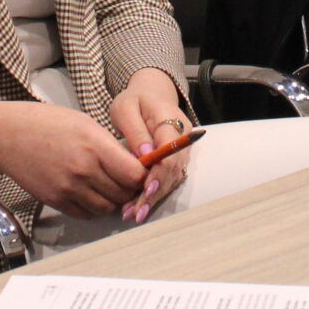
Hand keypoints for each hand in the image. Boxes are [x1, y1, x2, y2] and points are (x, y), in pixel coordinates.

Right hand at [0, 102, 143, 215]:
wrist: (8, 136)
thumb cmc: (47, 123)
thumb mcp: (86, 124)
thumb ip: (110, 146)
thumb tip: (133, 164)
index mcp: (95, 146)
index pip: (134, 175)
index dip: (143, 176)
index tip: (143, 172)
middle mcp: (84, 170)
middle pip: (123, 194)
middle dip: (131, 190)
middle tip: (129, 183)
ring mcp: (69, 188)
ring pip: (106, 207)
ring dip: (113, 201)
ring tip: (110, 188)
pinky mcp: (56, 200)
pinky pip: (86, 213)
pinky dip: (94, 207)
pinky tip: (91, 194)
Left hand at [109, 70, 191, 223]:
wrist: (151, 94)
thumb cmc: (135, 100)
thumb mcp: (126, 108)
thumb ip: (136, 130)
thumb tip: (145, 155)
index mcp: (170, 120)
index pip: (170, 151)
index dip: (159, 173)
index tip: (144, 190)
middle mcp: (183, 137)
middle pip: (173, 170)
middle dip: (155, 193)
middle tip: (135, 212)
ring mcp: (182, 150)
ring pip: (172, 178)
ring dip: (154, 198)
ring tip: (133, 214)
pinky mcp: (176, 159)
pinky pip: (168, 179)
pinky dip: (154, 194)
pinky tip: (139, 207)